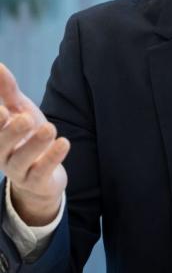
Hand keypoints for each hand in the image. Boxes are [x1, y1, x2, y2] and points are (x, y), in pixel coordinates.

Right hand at [0, 64, 68, 224]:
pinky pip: (42, 172)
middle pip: (1, 143)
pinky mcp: (36, 182)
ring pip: (21, 159)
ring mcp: (18, 170)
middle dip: (10, 131)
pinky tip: (64, 143)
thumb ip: (6, 90)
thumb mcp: (19, 110)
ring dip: (34, 144)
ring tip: (49, 128)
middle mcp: (2, 153)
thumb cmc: (27, 137)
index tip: (1, 109)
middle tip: (25, 118)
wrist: (41, 177)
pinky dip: (52, 158)